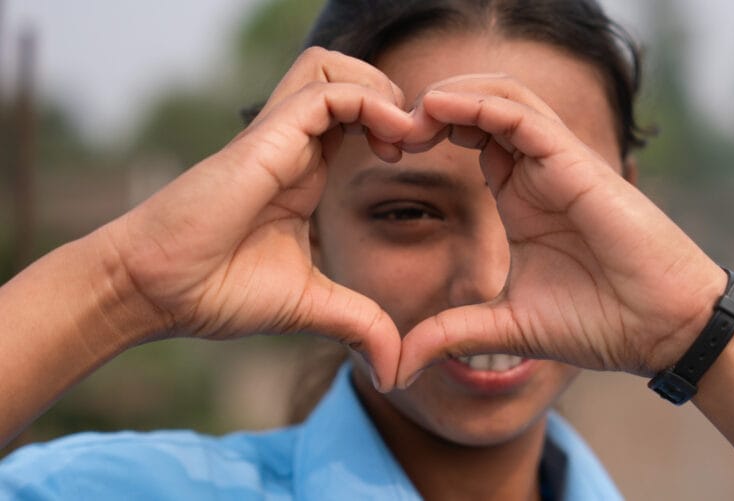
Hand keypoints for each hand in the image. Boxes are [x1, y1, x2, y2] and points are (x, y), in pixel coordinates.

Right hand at [100, 48, 410, 389]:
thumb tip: (394, 370)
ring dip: (380, 90)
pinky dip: (369, 103)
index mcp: (304, 173)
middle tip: (416, 144)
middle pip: (345, 77)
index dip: (393, 126)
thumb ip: (358, 324)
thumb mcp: (308, 307)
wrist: (154, 292)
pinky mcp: (265, 140)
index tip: (418, 161)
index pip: (354, 118)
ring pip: (332, 67)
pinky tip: (392, 142)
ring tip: (404, 138)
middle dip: (394, 97)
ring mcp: (278, 138)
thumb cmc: (216, 292)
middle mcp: (293, 146)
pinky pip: (324, 92)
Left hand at [396, 75, 726, 386]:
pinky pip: (522, 117)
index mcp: (522, 198)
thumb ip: (453, 334)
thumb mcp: (509, 327)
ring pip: (501, 98)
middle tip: (389, 130)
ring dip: (452, 95)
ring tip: (410, 113)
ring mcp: (559, 164)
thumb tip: (399, 364)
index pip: (472, 139)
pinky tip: (439, 109)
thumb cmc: (602, 323)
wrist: (665, 331)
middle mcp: (538, 172)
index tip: (389, 153)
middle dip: (432, 109)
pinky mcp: (577, 164)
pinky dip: (480, 105)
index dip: (429, 135)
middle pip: (481, 108)